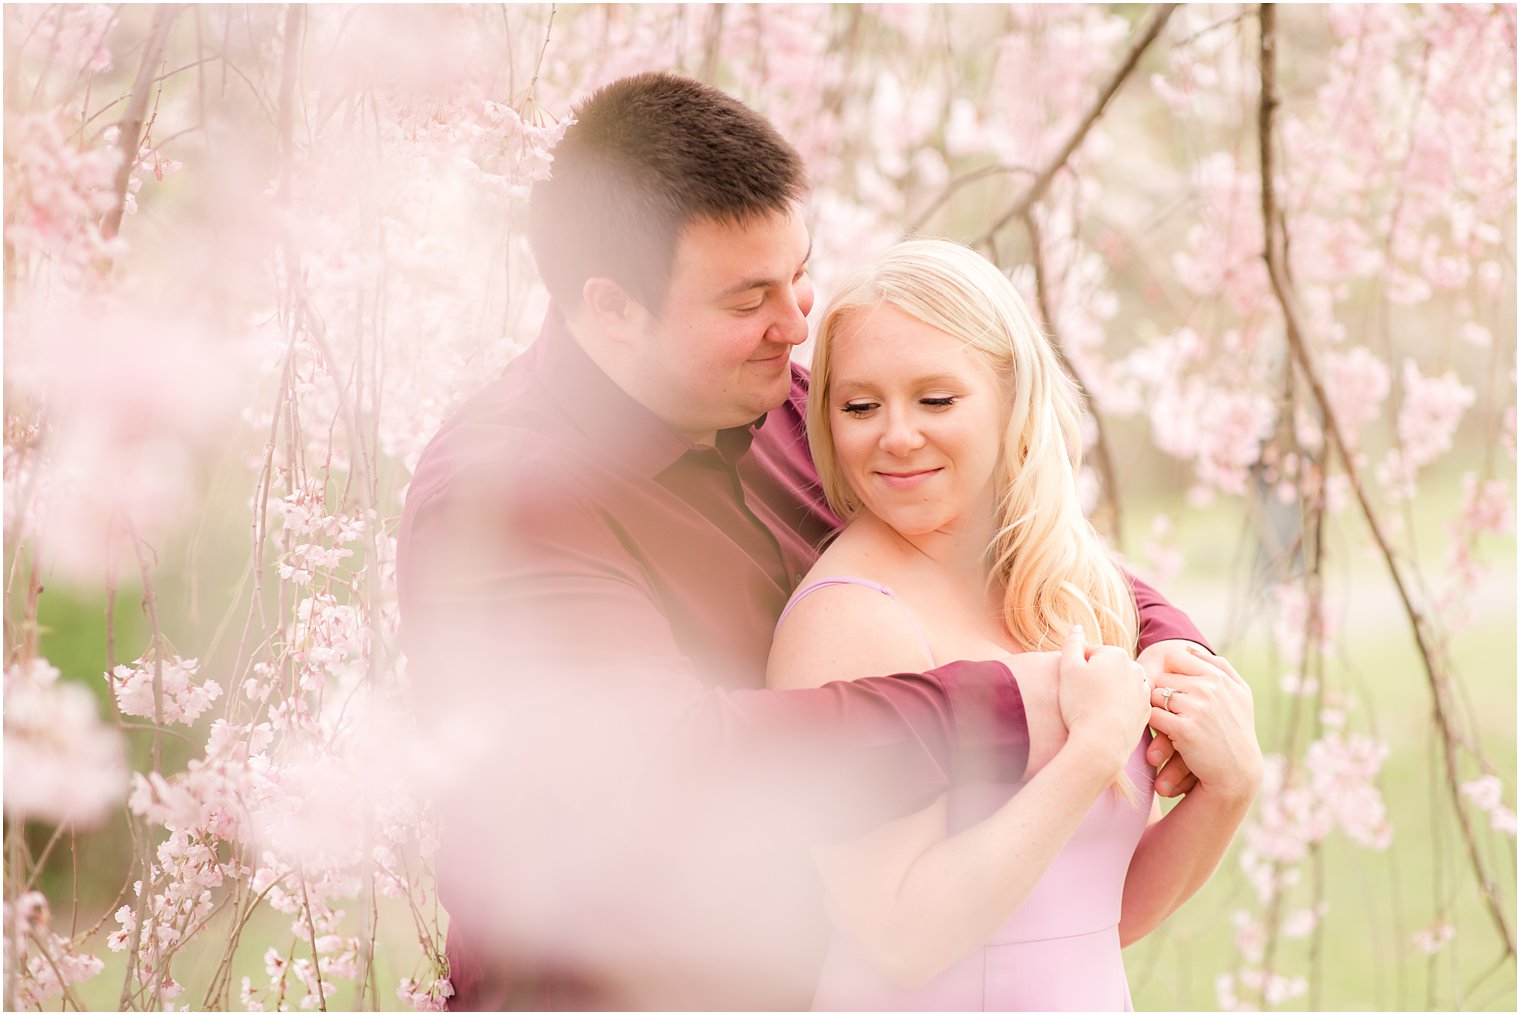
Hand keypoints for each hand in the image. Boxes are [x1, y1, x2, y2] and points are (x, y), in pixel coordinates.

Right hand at [1057, 627, 1151, 776]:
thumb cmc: (1080, 704)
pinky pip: (1129, 704)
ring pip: (1120, 686)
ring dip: (1109, 692)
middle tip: (1082, 697)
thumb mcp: (1068, 668)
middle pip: (1108, 668)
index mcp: (1116, 654)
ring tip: (1094, 709)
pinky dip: (1119, 708)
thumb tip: (1077, 627)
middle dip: (1096, 678)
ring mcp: (1144, 691)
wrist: (1101, 743)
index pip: (1092, 654)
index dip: (1078, 668)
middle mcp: (1135, 669)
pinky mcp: (1146, 712)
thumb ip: (1072, 644)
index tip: (1073, 684)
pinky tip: (1106, 718)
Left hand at [1144, 644, 1262, 802]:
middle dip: (1162, 692)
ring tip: (1171, 724)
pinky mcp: (1185, 729)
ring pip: (1155, 695)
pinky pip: (1153, 715)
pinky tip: (1166, 735)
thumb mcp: (1238, 696)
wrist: (1237, 773)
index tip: (1174, 689)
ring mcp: (1198, 707)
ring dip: (1157, 709)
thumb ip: (1218, 667)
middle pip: (1163, 677)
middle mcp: (1211, 687)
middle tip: (1171, 711)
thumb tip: (1190, 648)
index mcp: (1221, 677)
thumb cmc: (1235, 733)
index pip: (1177, 656)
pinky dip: (1154, 725)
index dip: (1169, 672)